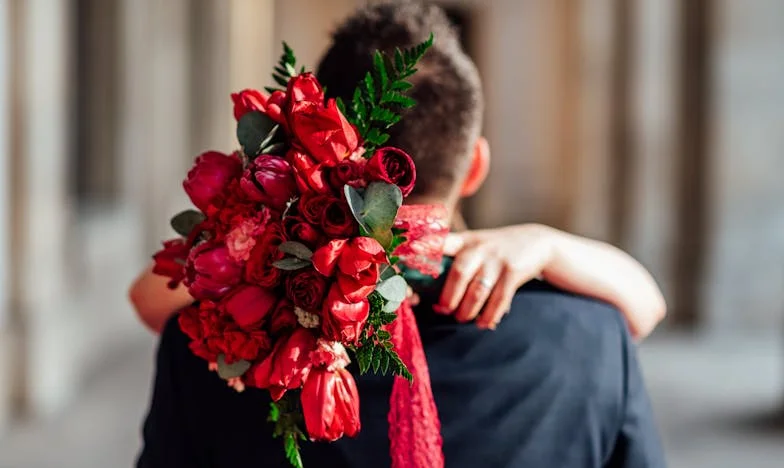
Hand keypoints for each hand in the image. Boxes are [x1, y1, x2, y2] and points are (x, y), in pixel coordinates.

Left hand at [437, 224, 556, 329]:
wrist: (536, 242)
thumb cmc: (494, 249)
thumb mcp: (475, 244)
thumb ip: (455, 260)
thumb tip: (432, 295)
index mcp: (464, 241)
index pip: (442, 241)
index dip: (426, 245)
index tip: (411, 250)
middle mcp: (479, 248)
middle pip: (459, 274)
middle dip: (449, 297)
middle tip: (443, 310)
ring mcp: (497, 260)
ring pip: (478, 291)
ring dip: (467, 310)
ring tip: (462, 318)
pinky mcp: (513, 272)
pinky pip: (499, 299)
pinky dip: (489, 316)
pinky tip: (483, 323)